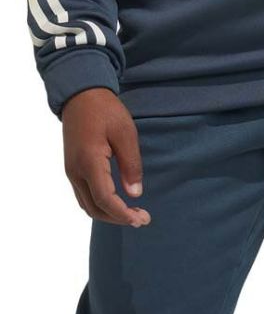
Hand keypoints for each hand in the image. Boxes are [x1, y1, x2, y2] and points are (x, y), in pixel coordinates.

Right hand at [62, 88, 150, 225]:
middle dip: (117, 218)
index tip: (142, 219)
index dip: (123, 214)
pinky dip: (99, 204)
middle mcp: (75, 171)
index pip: (105, 199)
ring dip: (108, 214)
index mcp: (89, 162)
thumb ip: (130, 164)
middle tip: (141, 219)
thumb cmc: (105, 110)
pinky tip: (115, 202)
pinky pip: (83, 195)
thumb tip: (135, 194)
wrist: (80, 95)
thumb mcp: (125, 132)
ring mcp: (71, 171)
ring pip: (87, 204)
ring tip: (131, 214)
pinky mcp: (72, 168)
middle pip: (94, 208)